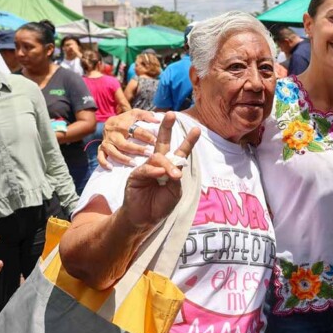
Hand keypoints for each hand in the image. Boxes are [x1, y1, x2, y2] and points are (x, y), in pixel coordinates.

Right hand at [98, 109, 158, 167]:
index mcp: (123, 125)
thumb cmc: (126, 119)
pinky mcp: (102, 148)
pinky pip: (100, 156)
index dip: (146, 136)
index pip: (136, 131)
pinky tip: (111, 168)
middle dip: (136, 149)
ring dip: (122, 158)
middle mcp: (114, 134)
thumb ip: (147, 115)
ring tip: (133, 163)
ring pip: (112, 151)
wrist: (110, 122)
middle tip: (148, 153)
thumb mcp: (136, 113)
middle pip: (124, 144)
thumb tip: (158, 120)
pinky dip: (103, 162)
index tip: (155, 141)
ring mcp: (107, 142)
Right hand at [119, 112, 199, 230]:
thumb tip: (170, 168)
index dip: (188, 141)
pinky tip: (160, 174)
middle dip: (166, 128)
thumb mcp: (175, 192)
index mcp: (170, 167)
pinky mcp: (136, 175)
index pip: (180, 151)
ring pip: (158, 158)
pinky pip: (146, 169)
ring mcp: (146, 168)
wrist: (145, 219)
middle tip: (171, 114)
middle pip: (163, 142)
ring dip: (167, 166)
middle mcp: (158, 164)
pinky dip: (154, 171)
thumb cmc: (161, 205)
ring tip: (174, 176)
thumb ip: (174, 178)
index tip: (196, 129)